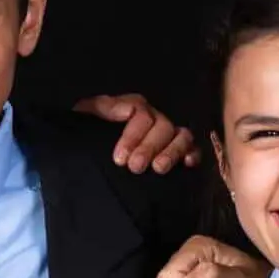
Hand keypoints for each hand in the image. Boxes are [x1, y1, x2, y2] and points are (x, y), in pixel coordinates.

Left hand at [72, 93, 200, 174]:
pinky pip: (193, 148)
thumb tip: (126, 111)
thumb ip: (102, 108)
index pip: (141, 113)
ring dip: (172, 152)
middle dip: (149, 147)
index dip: (132, 135)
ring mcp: (168, 135)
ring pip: (180, 135)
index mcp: (134, 108)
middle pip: (162, 126)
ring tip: (159, 169)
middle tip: (135, 167)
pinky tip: (188, 164)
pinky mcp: (179, 152)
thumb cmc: (88, 134)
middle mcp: (154, 119)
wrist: (87, 157)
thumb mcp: (85, 116)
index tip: (119, 158)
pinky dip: (193, 154)